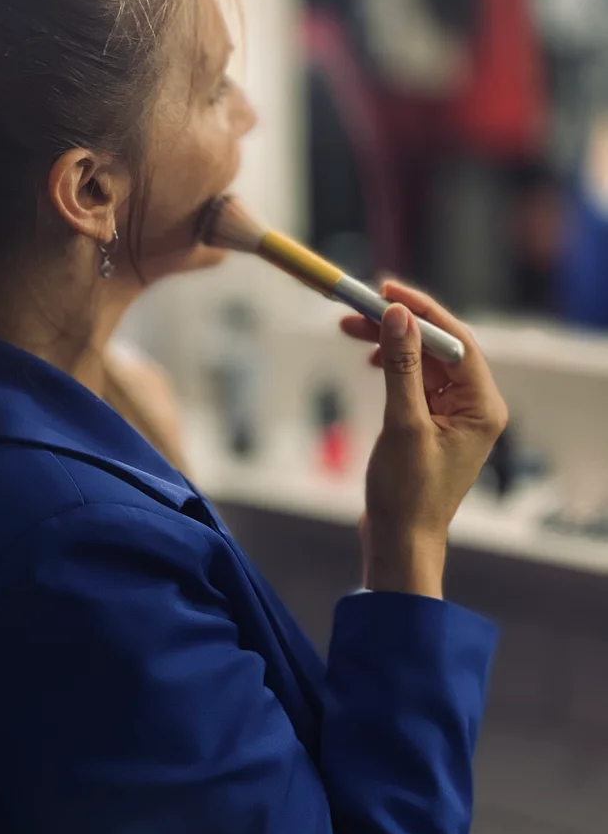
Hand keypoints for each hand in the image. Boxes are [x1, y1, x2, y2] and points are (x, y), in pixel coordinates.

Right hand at [340, 282, 507, 598]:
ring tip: (350, 329)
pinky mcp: (431, 424)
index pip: (457, 341)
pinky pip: (414, 380)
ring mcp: (453, 415)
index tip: (386, 290)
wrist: (400, 542)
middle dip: (398, 325)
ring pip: (422, 361)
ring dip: (389, 342)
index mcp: (482, 406)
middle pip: (438, 347)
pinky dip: (391, 365)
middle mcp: (474, 407)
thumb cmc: (407, 494)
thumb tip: (399, 316)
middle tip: (358, 307)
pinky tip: (369, 361)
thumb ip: (402, 366)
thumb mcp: (403, 424)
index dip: (422, 311)